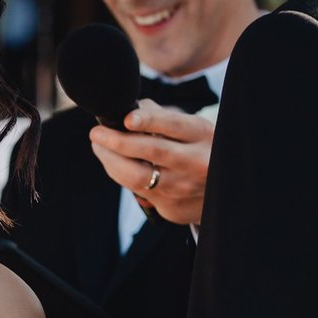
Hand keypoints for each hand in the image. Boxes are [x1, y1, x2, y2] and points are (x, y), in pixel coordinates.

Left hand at [90, 102, 213, 225]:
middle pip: (152, 151)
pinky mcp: (171, 207)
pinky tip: (112, 162)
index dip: (148, 120)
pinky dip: (119, 173)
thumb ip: (162, 117)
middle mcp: (195, 162)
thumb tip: (127, 110)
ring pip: (138, 177)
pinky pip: (136, 190)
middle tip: (96, 132)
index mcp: (202, 136)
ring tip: (98, 146)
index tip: (126, 118)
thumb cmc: (199, 149)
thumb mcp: (193, 129)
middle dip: (118, 141)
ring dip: (111, 160)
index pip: (173, 125)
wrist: (220, 191)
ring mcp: (182, 187)